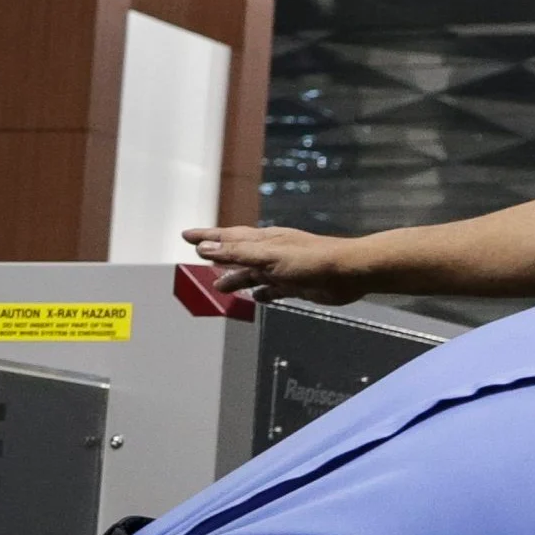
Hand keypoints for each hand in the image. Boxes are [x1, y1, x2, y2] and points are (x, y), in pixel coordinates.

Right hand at [182, 223, 368, 304]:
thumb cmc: (311, 259)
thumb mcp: (268, 255)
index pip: (227, 237)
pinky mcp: (295, 286)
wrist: (348, 272)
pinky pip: (273, 290)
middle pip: (236, 254)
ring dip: (235, 279)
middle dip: (217, 257)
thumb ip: (237, 253)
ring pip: (252, 274)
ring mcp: (282, 269)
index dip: (206, 237)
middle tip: (197, 257)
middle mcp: (270, 253)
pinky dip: (262, 293)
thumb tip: (205, 248)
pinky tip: (256, 298)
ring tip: (218, 287)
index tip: (186, 235)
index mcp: (263, 241)